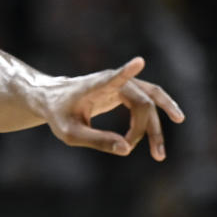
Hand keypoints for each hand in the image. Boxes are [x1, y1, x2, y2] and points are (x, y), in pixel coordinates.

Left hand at [44, 57, 184, 159]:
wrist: (54, 99)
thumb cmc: (60, 115)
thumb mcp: (71, 134)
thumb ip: (97, 140)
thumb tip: (127, 149)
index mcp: (95, 86)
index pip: (113, 78)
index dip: (126, 72)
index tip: (138, 62)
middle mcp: (113, 80)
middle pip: (143, 103)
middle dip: (145, 130)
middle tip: (130, 150)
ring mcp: (123, 83)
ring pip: (151, 102)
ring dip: (156, 127)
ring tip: (159, 154)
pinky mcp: (127, 91)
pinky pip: (148, 103)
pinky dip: (153, 121)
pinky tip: (161, 136)